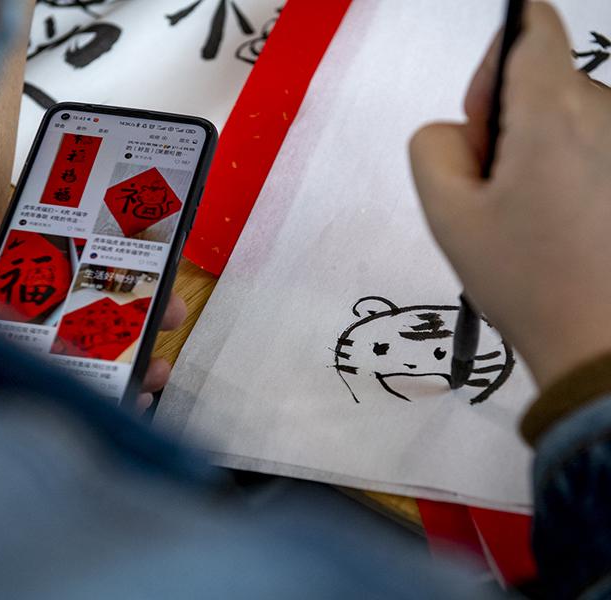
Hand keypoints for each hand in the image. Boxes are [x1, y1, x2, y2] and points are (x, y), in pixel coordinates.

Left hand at [0, 210, 187, 410]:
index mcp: (4, 299)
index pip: (66, 278)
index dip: (107, 268)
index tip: (141, 258)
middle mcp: (27, 336)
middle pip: (97, 321)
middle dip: (141, 314)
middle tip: (171, 307)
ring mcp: (38, 370)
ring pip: (101, 363)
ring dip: (139, 358)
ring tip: (160, 358)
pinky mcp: (44, 400)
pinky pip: (92, 401)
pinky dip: (123, 400)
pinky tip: (141, 393)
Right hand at [410, 2, 610, 388]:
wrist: (602, 346)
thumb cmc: (523, 279)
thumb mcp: (446, 215)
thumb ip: (433, 146)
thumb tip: (464, 129)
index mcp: (552, 115)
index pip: (531, 26)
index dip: (498, 52)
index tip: (485, 114)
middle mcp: (604, 114)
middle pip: (543, 78)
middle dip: (506, 120)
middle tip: (494, 192)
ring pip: (568, 115)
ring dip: (537, 148)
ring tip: (531, 218)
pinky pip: (592, 144)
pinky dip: (567, 168)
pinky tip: (563, 225)